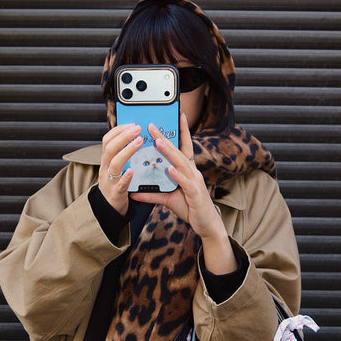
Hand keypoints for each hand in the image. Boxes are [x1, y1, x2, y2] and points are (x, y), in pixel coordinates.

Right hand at [99, 123, 142, 215]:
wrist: (109, 208)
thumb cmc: (116, 185)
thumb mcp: (115, 168)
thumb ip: (121, 155)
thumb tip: (134, 137)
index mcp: (106, 161)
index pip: (107, 140)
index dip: (119, 130)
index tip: (132, 124)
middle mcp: (105, 169)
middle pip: (110, 148)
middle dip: (124, 136)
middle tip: (138, 129)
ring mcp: (109, 181)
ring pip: (115, 163)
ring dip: (127, 150)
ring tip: (140, 142)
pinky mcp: (116, 193)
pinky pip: (120, 184)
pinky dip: (125, 177)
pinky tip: (132, 171)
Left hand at [130, 113, 223, 240]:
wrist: (206, 224)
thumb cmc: (190, 208)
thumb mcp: (167, 200)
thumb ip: (151, 194)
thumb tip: (134, 193)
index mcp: (187, 171)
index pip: (183, 147)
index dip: (182, 132)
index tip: (178, 116)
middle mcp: (192, 172)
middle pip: (178, 151)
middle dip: (164, 138)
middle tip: (152, 126)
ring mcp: (194, 182)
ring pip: (181, 163)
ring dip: (169, 152)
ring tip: (158, 142)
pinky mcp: (195, 194)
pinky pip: (185, 182)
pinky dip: (178, 175)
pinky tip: (170, 168)